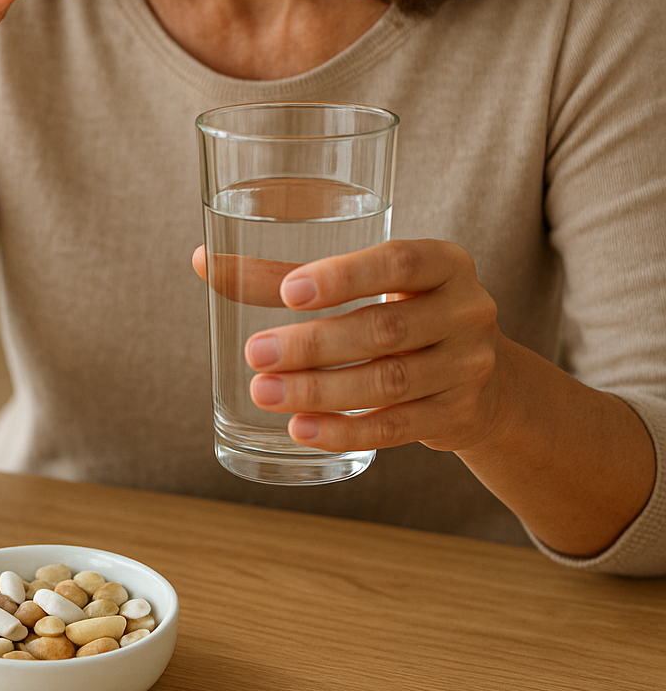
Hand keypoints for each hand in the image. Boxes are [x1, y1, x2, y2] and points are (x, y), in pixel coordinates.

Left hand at [192, 239, 505, 455]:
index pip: (399, 262)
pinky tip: (302, 429)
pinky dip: (345, 429)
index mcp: (446, 263)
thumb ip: (291, 274)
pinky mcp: (458, 416)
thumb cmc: (405, 312)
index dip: (344, 276)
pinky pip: (396, 428)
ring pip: (388, 383)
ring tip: (265, 393)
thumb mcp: (371, 284)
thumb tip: (204, 261)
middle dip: (315, 345)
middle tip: (257, 353)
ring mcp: (467, 368)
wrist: (487, 380)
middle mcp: (466, 311)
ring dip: (321, 391)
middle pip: (385, 329)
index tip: (288, 293)